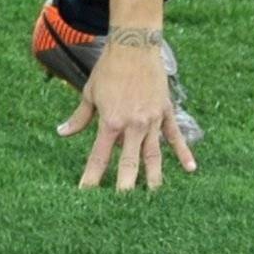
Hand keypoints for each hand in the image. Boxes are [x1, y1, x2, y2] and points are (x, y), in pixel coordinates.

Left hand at [59, 31, 194, 191]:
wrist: (133, 47)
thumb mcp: (89, 93)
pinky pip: (174, 137)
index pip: (100, 155)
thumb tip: (62, 133)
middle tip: (123, 206)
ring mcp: (152, 120)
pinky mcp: (165, 113)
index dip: (93, 175)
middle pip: (129, 162)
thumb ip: (80, 117)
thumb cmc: (108, 69)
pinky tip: (191, 170)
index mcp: (111, 121)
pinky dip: (183, 153)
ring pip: (154, 154)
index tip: (87, 192)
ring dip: (154, 176)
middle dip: (125, 184)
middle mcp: (133, 125)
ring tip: (153, 197)